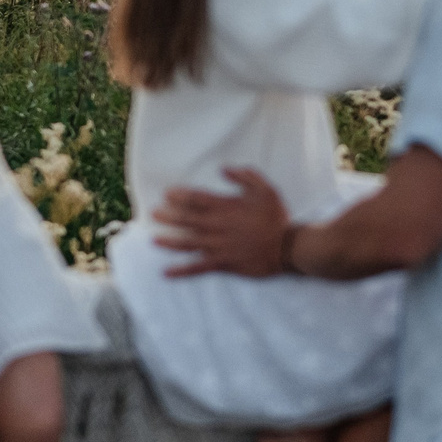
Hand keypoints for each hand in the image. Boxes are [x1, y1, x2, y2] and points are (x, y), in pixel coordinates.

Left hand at [154, 167, 290, 277]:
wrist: (288, 246)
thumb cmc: (276, 217)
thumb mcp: (265, 189)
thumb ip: (245, 176)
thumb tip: (224, 169)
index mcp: (227, 207)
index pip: (198, 199)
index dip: (180, 196)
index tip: (167, 194)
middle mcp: (219, 226)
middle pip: (188, 220)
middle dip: (169, 216)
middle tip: (153, 213)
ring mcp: (219, 246)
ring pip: (189, 243)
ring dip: (170, 241)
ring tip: (154, 238)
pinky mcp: (223, 263)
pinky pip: (198, 267)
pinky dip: (182, 271)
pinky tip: (167, 272)